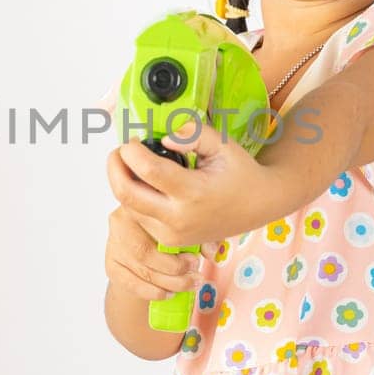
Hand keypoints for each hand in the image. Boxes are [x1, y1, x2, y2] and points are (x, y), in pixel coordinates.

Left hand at [104, 115, 275, 248]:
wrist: (259, 205)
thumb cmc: (240, 172)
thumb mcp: (222, 143)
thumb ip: (191, 134)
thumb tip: (162, 139)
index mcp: (193, 193)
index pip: (147, 170)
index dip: (131, 150)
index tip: (132, 140)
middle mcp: (179, 218)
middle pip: (125, 193)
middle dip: (114, 167)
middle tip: (120, 151)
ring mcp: (173, 234)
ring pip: (128, 207)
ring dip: (123, 182)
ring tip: (134, 164)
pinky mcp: (170, 241)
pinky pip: (139, 218)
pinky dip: (135, 198)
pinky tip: (145, 183)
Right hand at [104, 203, 216, 302]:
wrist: (151, 242)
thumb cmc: (173, 228)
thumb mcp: (189, 224)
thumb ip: (201, 233)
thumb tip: (211, 252)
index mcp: (142, 202)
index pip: (154, 222)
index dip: (177, 243)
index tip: (197, 259)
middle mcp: (121, 219)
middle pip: (144, 250)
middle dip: (174, 268)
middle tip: (196, 275)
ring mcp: (114, 242)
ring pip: (140, 268)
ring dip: (169, 283)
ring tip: (190, 285)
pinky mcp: (111, 264)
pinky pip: (130, 282)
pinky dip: (151, 292)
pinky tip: (168, 293)